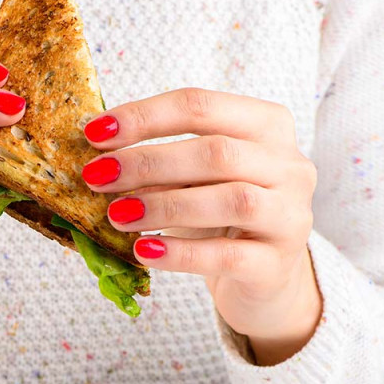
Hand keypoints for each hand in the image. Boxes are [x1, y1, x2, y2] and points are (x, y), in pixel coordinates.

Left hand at [82, 88, 321, 365]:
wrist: (263, 276)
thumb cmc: (220, 214)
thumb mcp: (195, 178)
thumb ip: (160, 160)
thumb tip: (97, 157)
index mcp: (266, 125)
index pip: (200, 106)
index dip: (144, 116)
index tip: (94, 132)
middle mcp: (288, 165)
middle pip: (216, 152)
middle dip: (148, 162)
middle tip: (96, 177)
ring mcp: (290, 215)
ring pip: (231, 200)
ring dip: (164, 205)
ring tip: (116, 215)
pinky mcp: (277, 264)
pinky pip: (228, 256)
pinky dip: (181, 253)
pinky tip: (144, 251)